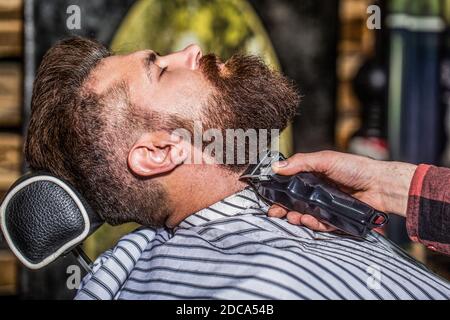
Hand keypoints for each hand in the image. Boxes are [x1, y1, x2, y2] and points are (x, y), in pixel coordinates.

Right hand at [267, 151, 416, 231]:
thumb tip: (277, 166)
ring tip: (292, 217)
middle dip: (282, 208)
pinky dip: (312, 224)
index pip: (289, 185)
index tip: (269, 197)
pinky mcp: (334, 218)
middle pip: (294, 203)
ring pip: (304, 215)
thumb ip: (300, 163)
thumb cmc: (356, 168)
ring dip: (296, 217)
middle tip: (274, 212)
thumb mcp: (325, 160)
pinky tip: (308, 220)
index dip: (278, 191)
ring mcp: (325, 206)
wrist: (380, 185)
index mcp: (312, 176)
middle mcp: (317, 191)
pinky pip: (320, 224)